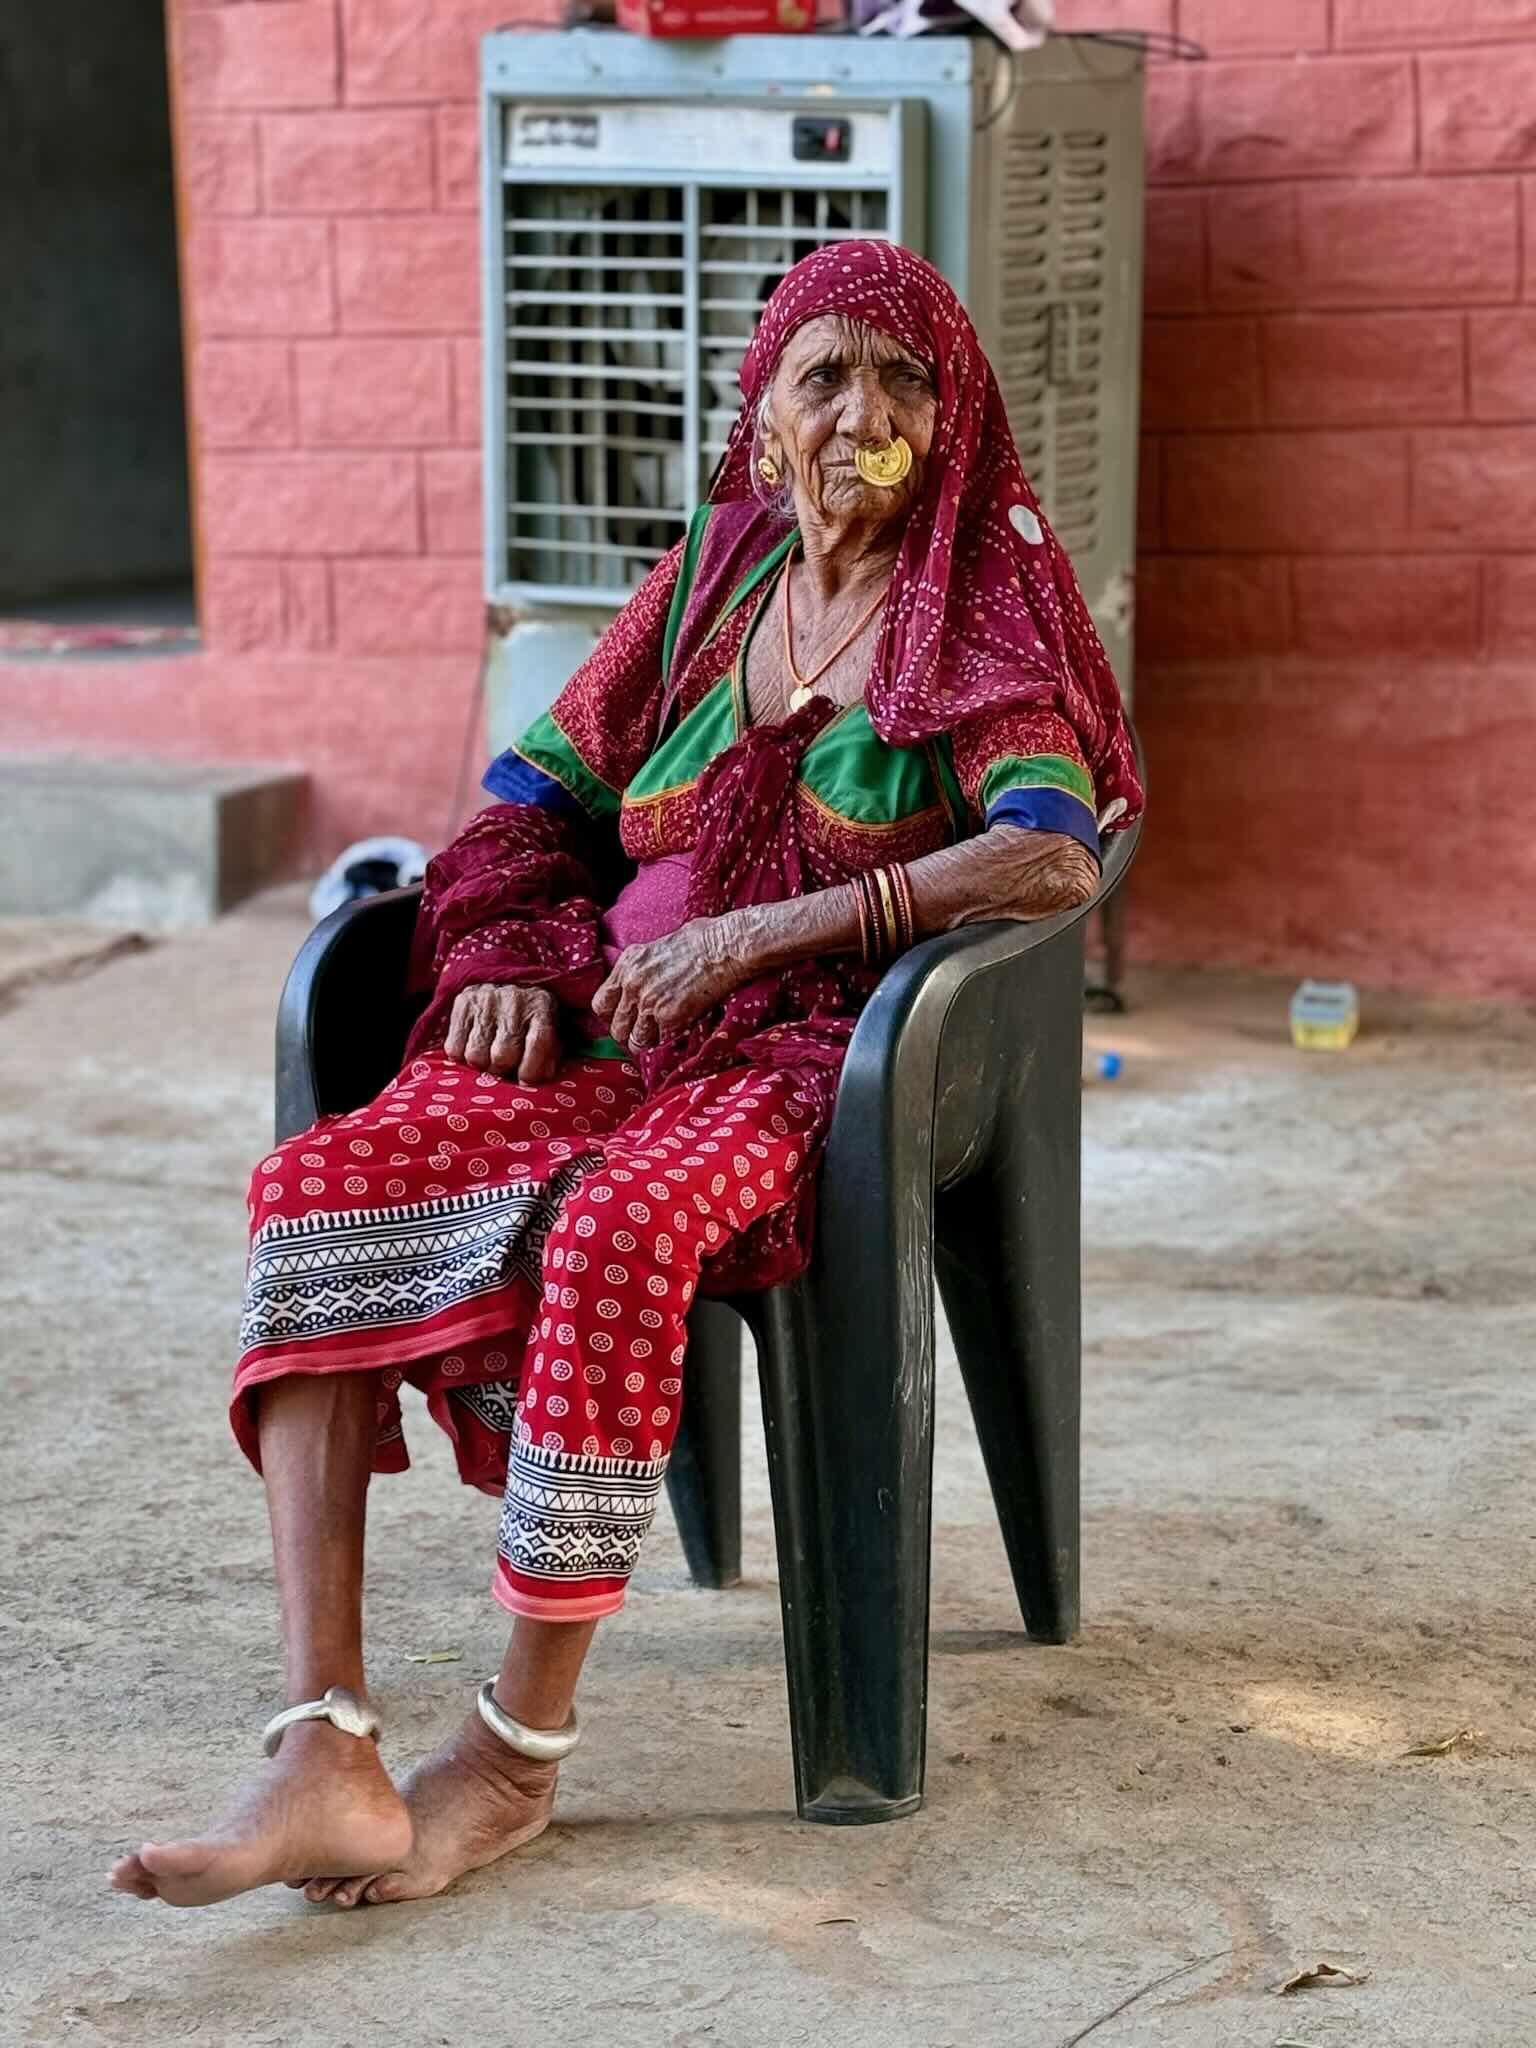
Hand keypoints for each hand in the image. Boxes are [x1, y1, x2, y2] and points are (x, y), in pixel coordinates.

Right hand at [444, 984, 560, 1081]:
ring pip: (476, 1055)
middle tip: (504, 1065)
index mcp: (542, 1007)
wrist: (509, 983)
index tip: (524, 1081)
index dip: (530, 1071)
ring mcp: (487, 999)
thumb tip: (527, 1082)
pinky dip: (461, 1055)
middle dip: (502, 1069)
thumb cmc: (532, 1022)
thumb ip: (547, 1059)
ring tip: (488, 1055)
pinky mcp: (463, 1002)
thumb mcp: (551, 1035)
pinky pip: (454, 1047)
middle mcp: (514, 999)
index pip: (537, 1043)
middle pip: (502, 1055)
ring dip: (481, 1063)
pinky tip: (472, 1045)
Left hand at [591, 918, 744, 1052]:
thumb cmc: (702, 940)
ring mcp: (648, 1001)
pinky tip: (680, 1028)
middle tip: (645, 1031)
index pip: (601, 1003)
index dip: (613, 1015)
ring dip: (648, 1040)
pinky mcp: (668, 1016)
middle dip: (630, 1032)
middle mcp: (632, 983)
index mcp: (628, 964)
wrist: (724, 947)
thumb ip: (644, 968)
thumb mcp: (660, 947)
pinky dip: (669, 1038)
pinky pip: (659, 1040)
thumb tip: (646, 980)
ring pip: (635, 1039)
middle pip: (616, 1027)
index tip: (626, 1017)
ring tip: (662, 1033)